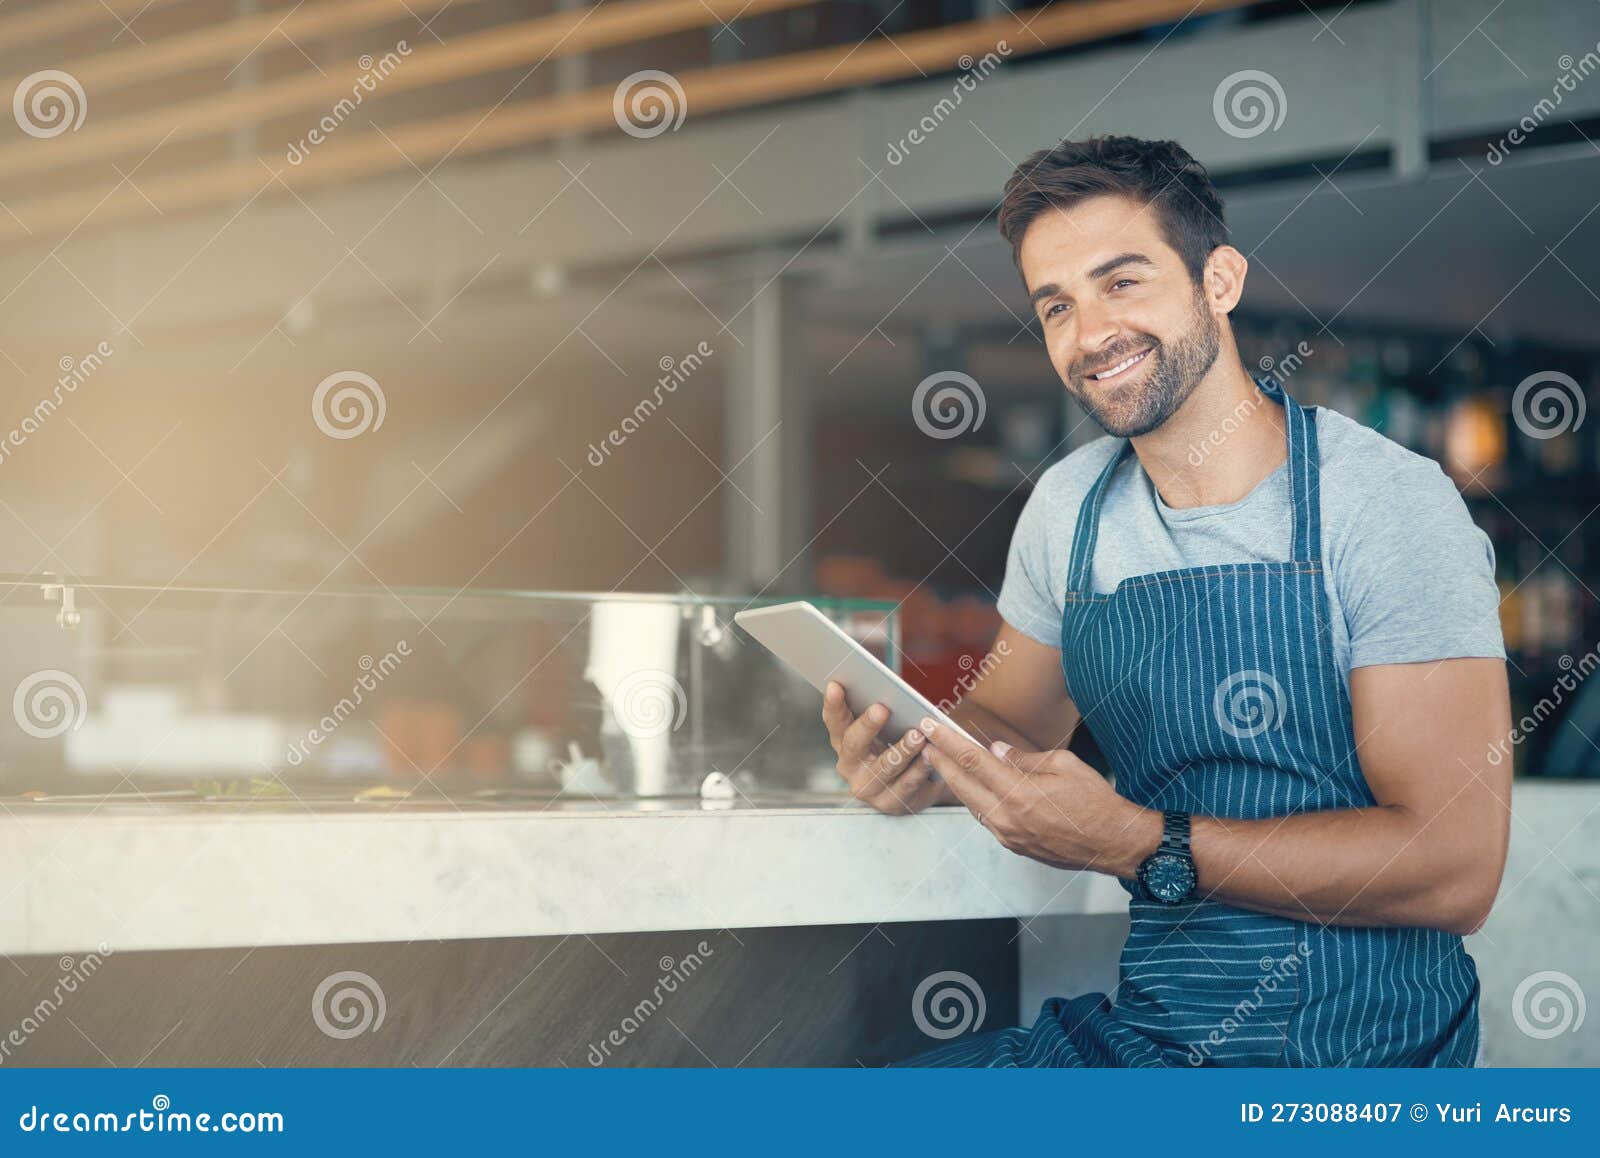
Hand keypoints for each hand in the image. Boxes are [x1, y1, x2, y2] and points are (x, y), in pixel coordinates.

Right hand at [821, 681, 945, 814]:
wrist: (920, 784)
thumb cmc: (899, 746)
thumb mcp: (887, 728)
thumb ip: (881, 712)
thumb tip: (889, 689)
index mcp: (844, 741)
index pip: (835, 721)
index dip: (833, 704)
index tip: (836, 685)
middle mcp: (849, 766)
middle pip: (854, 744)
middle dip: (867, 726)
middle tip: (882, 708)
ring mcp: (867, 787)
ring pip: (884, 767)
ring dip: (901, 750)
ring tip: (916, 735)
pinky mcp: (889, 803)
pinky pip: (906, 784)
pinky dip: (919, 769)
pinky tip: (929, 757)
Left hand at [917, 715, 1154, 872]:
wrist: (1113, 843)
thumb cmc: (1095, 801)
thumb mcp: (1062, 764)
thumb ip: (1023, 758)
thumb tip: (996, 751)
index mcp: (1018, 792)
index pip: (972, 760)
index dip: (947, 741)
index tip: (930, 726)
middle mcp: (1007, 817)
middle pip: (961, 784)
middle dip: (940, 760)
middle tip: (924, 742)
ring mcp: (1008, 835)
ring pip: (970, 803)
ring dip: (954, 782)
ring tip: (941, 762)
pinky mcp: (1013, 845)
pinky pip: (985, 818)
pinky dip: (974, 800)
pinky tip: (970, 788)